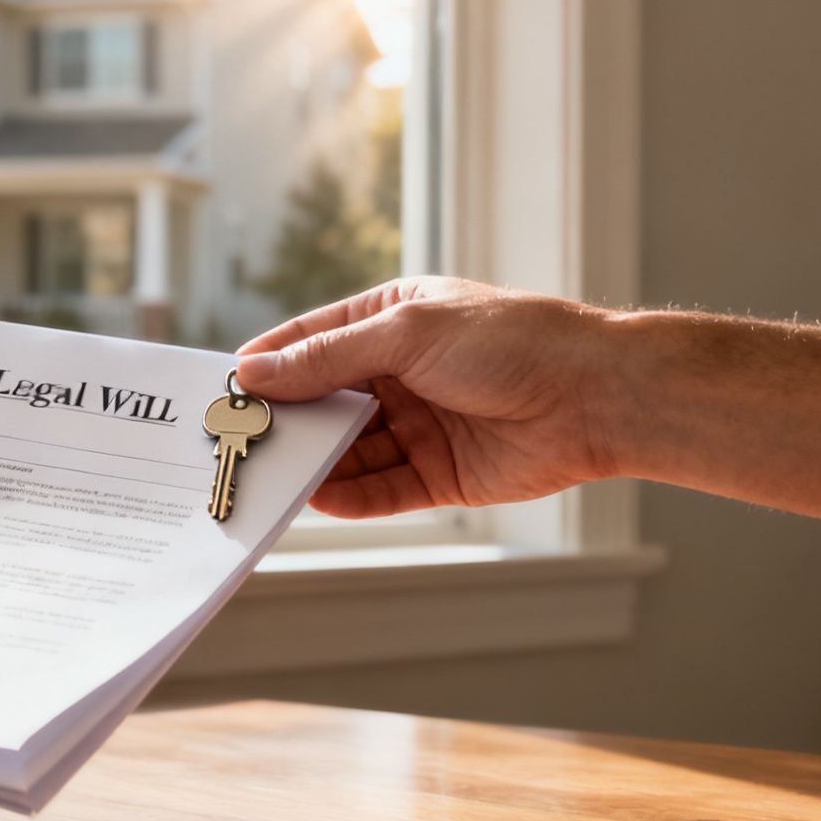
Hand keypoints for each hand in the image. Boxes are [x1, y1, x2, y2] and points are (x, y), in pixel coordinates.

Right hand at [235, 277, 624, 517]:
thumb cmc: (511, 342)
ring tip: (273, 477)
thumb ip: (328, 358)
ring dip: (315, 462)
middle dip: (287, 420)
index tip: (225, 388)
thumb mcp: (406, 334)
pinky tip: (320, 501)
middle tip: (238, 440)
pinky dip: (351, 497)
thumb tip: (255, 372)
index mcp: (393, 319)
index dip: (270, 363)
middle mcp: (402, 373)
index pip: (313, 340)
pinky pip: (383, 489)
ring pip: (350, 450)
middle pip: (325, 400)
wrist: (595, 395)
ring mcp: (420, 424)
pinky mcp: (440, 474)